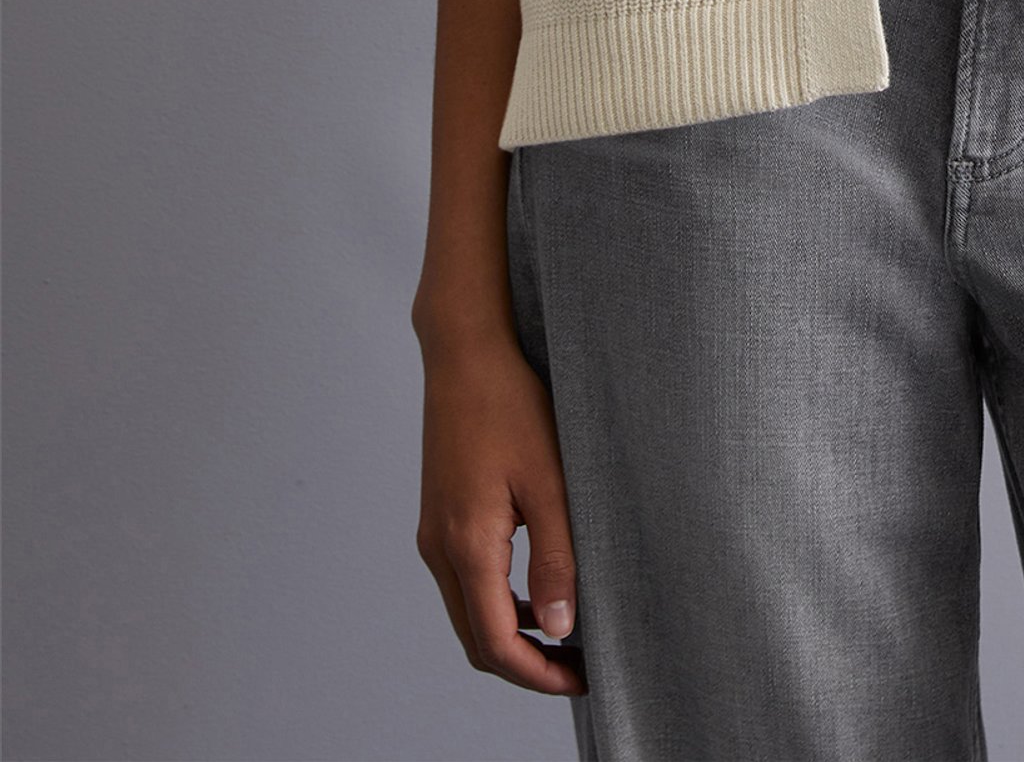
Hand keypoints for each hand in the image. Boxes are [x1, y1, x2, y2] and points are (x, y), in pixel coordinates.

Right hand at [414, 326, 587, 694]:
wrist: (465, 352)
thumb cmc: (511, 405)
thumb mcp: (550, 481)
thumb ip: (556, 557)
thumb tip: (560, 629)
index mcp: (466, 546)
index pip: (496, 643)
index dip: (539, 674)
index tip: (583, 678)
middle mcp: (440, 548)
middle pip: (477, 639)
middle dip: (526, 664)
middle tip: (578, 666)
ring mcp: (434, 533)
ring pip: (469, 612)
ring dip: (512, 633)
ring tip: (566, 633)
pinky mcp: (440, 516)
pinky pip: (465, 580)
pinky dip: (499, 600)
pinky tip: (537, 587)